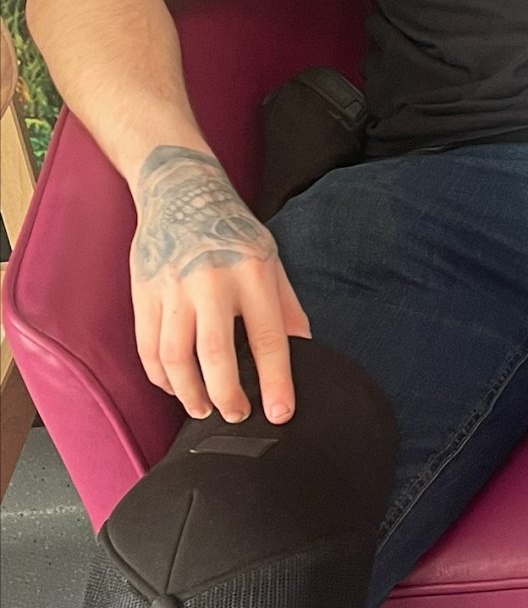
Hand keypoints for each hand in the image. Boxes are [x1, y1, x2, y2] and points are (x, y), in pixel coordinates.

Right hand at [130, 146, 311, 423]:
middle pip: (216, 355)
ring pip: (175, 358)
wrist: (181, 190)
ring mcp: (172, 289)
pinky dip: (160, 377)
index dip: (275, 382)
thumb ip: (286, 306)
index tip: (281, 414)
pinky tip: (175, 388)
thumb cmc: (232, 230)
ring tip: (204, 410)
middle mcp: (211, 282)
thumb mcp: (271, 259)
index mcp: (252, 273)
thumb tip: (305, 349)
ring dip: (189, 394)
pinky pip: (147, 348)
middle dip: (228, 397)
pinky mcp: (143, 293)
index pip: (268, 339)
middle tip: (237, 417)